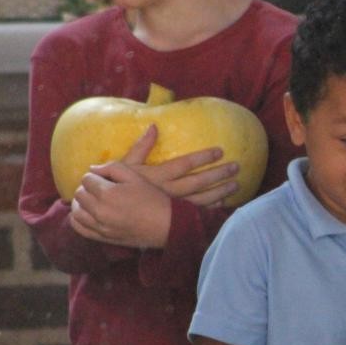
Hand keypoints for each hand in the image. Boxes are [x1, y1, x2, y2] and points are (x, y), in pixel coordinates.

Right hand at [119, 125, 240, 206]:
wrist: (109, 213)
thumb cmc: (117, 186)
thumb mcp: (125, 166)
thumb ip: (141, 146)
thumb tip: (154, 126)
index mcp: (157, 177)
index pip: (185, 164)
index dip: (203, 157)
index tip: (220, 151)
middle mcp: (166, 192)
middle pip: (198, 183)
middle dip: (218, 175)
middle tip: (236, 167)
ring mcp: (170, 208)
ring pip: (200, 200)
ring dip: (220, 192)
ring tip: (237, 185)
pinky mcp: (171, 218)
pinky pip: (195, 215)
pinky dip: (211, 210)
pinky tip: (224, 204)